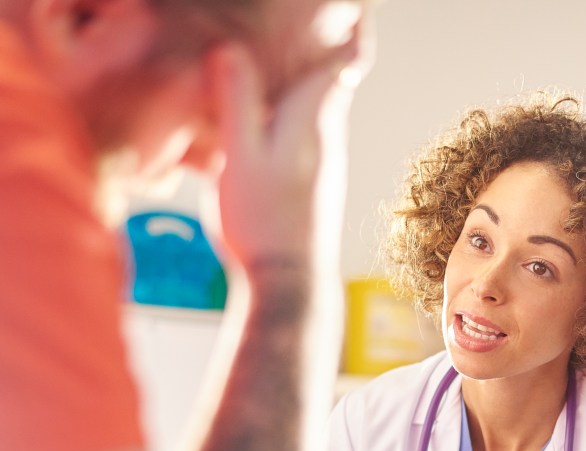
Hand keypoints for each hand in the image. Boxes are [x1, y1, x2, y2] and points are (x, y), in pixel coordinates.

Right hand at [200, 16, 371, 270]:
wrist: (288, 287)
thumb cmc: (264, 224)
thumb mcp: (241, 157)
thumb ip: (238, 102)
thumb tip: (230, 50)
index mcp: (313, 121)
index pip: (344, 63)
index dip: (351, 30)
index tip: (354, 8)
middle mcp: (324, 140)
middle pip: (325, 83)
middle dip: (314, 52)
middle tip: (299, 27)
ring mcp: (317, 166)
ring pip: (308, 113)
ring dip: (292, 88)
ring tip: (265, 68)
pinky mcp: (305, 190)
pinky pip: (293, 142)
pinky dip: (277, 124)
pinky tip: (249, 133)